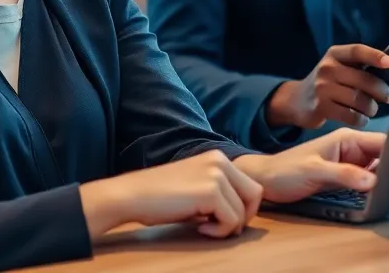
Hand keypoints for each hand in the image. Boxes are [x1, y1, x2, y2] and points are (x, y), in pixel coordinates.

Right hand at [78, 150, 261, 239]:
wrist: (133, 195)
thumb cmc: (160, 196)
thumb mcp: (195, 186)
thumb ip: (218, 192)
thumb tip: (240, 214)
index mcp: (217, 158)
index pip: (250, 186)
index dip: (242, 208)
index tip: (219, 218)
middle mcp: (220, 161)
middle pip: (255, 195)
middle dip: (242, 216)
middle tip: (218, 226)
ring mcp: (217, 174)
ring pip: (243, 211)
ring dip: (227, 227)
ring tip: (203, 226)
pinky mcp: (211, 191)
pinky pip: (232, 220)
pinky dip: (219, 231)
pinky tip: (199, 227)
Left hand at [234, 128, 383, 203]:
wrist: (266, 181)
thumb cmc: (284, 171)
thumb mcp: (314, 171)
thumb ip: (343, 174)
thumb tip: (373, 181)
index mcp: (347, 139)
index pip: (383, 141)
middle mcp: (352, 149)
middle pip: (385, 155)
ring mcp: (350, 163)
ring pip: (379, 169)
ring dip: (388, 178)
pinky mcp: (346, 177)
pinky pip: (368, 181)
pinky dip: (376, 188)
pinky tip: (382, 196)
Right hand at [266, 44, 388, 129]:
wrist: (296, 99)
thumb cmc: (327, 82)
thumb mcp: (337, 67)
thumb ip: (358, 67)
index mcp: (335, 54)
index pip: (357, 51)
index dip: (375, 56)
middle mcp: (327, 68)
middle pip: (363, 79)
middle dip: (381, 90)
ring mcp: (323, 88)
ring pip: (359, 99)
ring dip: (371, 107)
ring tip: (372, 109)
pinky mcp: (321, 107)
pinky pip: (350, 115)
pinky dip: (361, 119)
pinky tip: (361, 118)